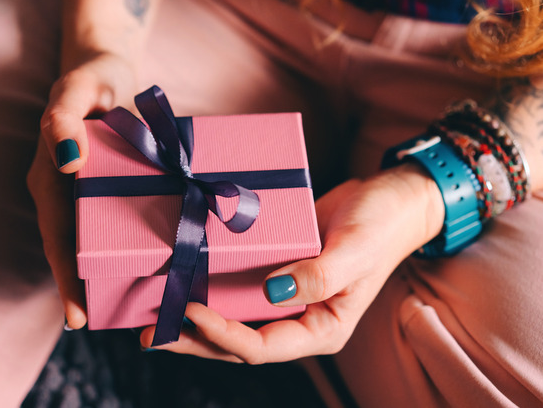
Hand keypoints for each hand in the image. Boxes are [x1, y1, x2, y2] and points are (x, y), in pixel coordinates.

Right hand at [27, 51, 135, 329]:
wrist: (105, 67)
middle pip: (69, 247)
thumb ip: (63, 117)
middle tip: (97, 325)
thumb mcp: (76, 88)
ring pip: (87, 239)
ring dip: (98, 273)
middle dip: (80, 286)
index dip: (66, 276)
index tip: (76, 316)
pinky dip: (118, 245)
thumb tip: (67, 158)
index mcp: (49, 175)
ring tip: (120, 309)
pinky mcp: (103, 186)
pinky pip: (107, 221)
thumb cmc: (92, 76)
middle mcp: (62, 189)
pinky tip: (142, 265)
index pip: (56, 235)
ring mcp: (82, 191)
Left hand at [139, 164, 443, 361]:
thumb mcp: (354, 252)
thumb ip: (317, 277)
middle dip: (193, 339)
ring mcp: (285, 296)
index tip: (188, 310)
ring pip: (232, 316)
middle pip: (237, 342)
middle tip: (150, 332)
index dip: (221, 333)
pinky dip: (209, 284)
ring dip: (193, 317)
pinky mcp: (275, 269)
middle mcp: (299, 319)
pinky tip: (182, 276)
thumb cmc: (382, 226)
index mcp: (322, 329)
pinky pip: (238, 284)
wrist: (392, 196)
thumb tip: (272, 293)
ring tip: (153, 311)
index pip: (261, 346)